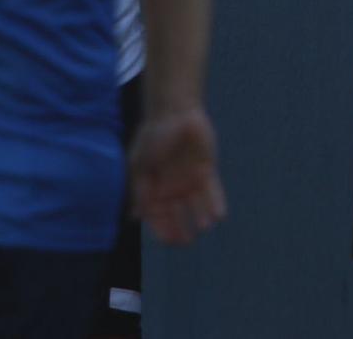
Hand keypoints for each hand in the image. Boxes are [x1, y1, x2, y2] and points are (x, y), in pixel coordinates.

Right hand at [129, 104, 226, 245]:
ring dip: (199, 216)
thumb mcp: (139, 165)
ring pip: (196, 205)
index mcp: (154, 188)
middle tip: (186, 241)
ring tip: (204, 226)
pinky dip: (215, 203)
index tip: (168, 241)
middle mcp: (172, 188)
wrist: (174, 112)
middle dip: (181, 229)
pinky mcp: (206, 170)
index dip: (162, 229)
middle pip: (177, 215)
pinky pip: (212, 191)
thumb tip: (134, 217)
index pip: (157, 215)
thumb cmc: (153, 136)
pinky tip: (218, 216)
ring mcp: (190, 180)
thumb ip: (139, 191)